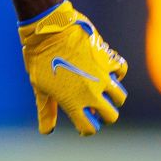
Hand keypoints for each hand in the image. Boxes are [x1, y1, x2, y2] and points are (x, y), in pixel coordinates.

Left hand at [19, 1, 126, 135]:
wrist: (49, 29)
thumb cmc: (39, 58)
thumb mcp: (40, 87)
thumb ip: (46, 110)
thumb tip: (47, 131)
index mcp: (73, 102)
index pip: (90, 128)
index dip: (87, 130)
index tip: (83, 126)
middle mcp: (91, 92)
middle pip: (111, 116)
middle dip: (105, 116)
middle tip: (97, 111)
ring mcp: (102, 76)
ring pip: (120, 96)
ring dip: (113, 97)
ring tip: (104, 93)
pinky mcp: (107, 59)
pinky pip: (121, 69)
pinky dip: (117, 72)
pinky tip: (107, 71)